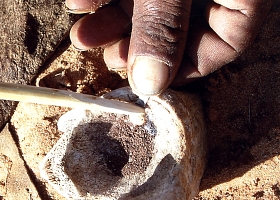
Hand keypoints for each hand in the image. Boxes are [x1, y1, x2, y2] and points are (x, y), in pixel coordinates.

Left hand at [66, 0, 272, 95]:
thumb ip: (164, 24)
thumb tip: (149, 84)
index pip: (225, 43)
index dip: (182, 68)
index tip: (146, 78)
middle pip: (177, 29)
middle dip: (133, 46)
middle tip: (105, 55)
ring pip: (150, 8)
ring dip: (111, 23)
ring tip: (82, 34)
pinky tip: (80, 0)